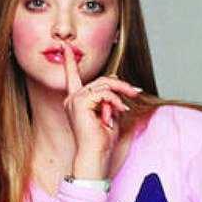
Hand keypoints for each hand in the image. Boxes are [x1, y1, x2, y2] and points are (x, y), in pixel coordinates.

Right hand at [61, 43, 139, 178]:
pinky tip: (117, 112)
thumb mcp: (109, 114)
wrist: (94, 155)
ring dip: (120, 93)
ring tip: (125, 107)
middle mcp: (71, 99)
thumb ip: (110, 98)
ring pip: (104, 84)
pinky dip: (114, 101)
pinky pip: (103, 93)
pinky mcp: (79, 103)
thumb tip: (117, 84)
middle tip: (135, 92)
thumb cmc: (102, 140)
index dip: (70, 61)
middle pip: (101, 79)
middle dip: (120, 85)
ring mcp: (74, 101)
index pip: (72, 77)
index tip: (65, 46)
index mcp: (75, 101)